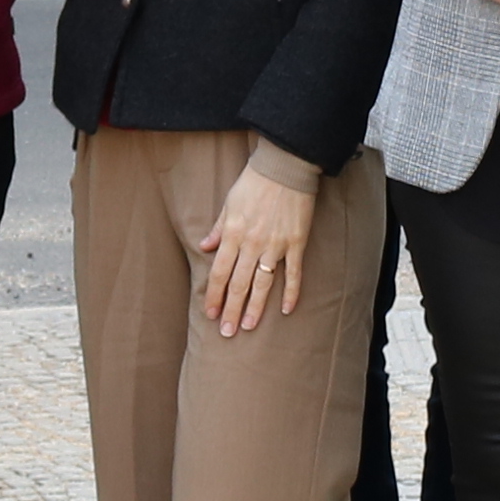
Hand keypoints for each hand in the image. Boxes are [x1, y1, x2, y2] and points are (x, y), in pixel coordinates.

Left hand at [193, 162, 318, 335]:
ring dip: (255, 307)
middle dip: (232, 309)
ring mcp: (275, 246)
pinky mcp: (296, 243)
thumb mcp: (228, 203)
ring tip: (249, 326)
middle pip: (239, 284)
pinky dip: (291, 292)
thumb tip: (204, 246)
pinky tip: (287, 310)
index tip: (211, 313)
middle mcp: (252, 244)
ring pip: (263, 284)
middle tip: (228, 332)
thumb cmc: (254, 182)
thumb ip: (217, 229)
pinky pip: (293, 273)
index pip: (219, 273)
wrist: (285, 168)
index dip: (214, 295)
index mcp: (233, 234)